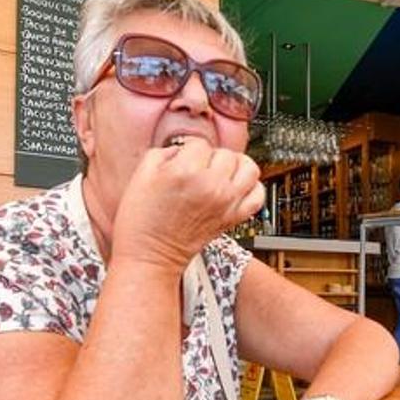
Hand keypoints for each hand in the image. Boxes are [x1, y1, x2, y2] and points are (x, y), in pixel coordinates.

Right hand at [110, 139, 263, 269]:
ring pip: (249, 168)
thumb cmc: (142, 221)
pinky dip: (251, 188)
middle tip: (199, 167)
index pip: (200, 144)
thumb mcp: (142, 175)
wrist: (150, 255)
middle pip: (226, 154)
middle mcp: (211, 186)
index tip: (183, 159)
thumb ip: (165, 152)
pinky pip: (257, 195)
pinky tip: (235, 188)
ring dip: (236, 166)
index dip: (189, 149)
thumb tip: (182, 148)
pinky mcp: (233, 218)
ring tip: (222, 172)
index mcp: (186, 172)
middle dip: (211, 157)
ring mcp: (226, 203)